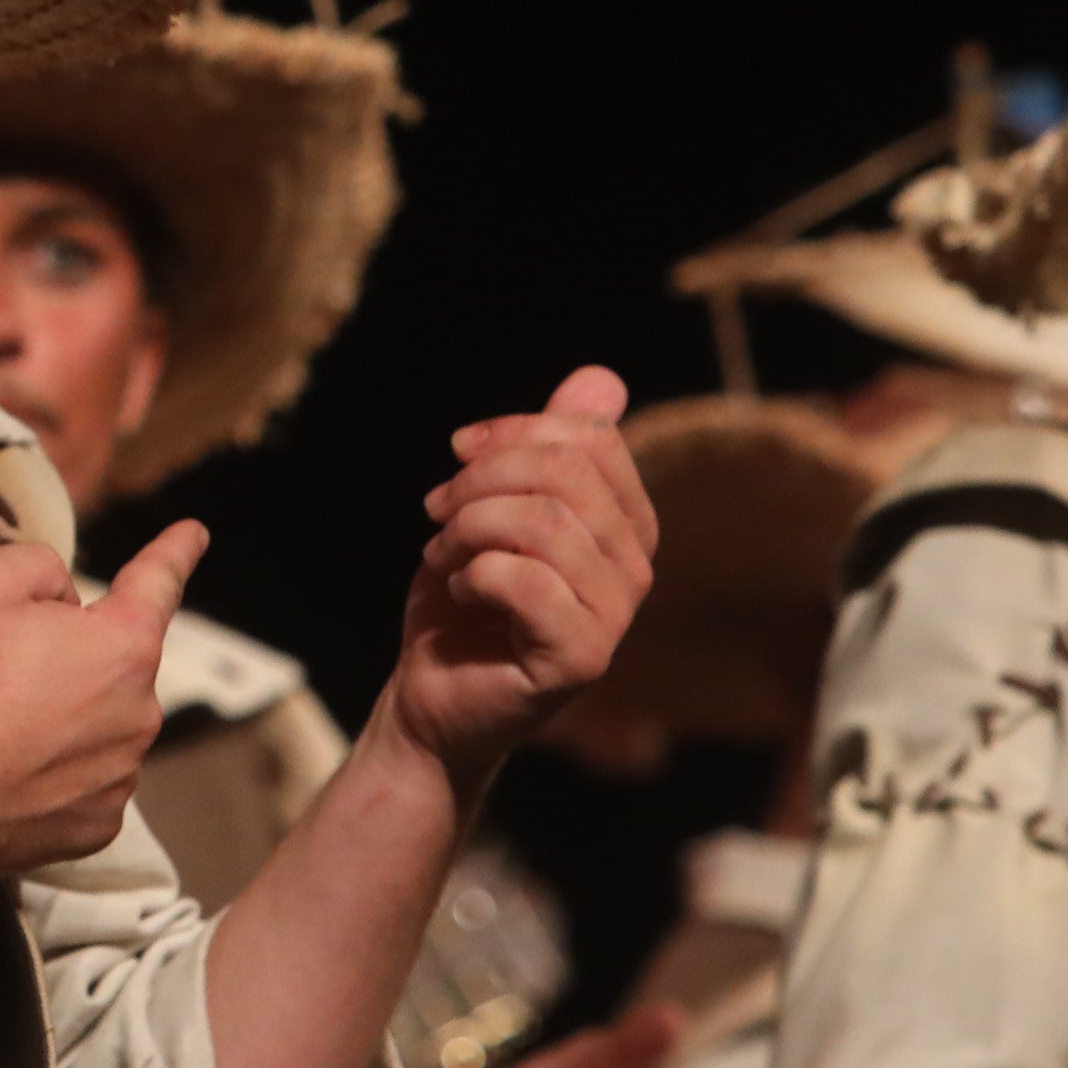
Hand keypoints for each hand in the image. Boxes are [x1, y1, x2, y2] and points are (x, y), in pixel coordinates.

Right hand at [0, 523, 201, 874]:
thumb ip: (40, 566)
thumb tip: (63, 600)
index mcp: (124, 645)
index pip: (158, 583)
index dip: (175, 552)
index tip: (194, 534)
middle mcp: (140, 713)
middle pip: (114, 666)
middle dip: (75, 659)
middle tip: (4, 671)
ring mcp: (122, 775)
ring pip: (100, 728)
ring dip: (66, 721)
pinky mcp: (98, 825)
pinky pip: (85, 783)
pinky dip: (57, 775)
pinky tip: (11, 773)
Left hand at [389, 374, 655, 774]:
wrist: (432, 691)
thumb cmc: (466, 597)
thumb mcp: (497, 505)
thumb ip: (546, 447)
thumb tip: (600, 377)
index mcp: (626, 521)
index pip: (592, 438)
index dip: (516, 430)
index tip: (459, 452)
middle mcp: (635, 566)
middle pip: (566, 475)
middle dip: (482, 479)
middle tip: (438, 508)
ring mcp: (616, 616)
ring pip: (543, 523)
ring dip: (469, 528)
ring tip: (443, 552)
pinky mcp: (582, 658)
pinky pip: (525, 580)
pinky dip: (472, 574)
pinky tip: (460, 591)